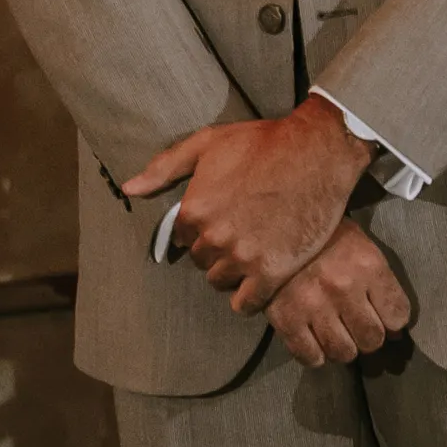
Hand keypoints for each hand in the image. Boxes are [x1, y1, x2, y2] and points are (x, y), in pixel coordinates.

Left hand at [124, 96, 372, 311]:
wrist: (317, 151)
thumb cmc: (262, 142)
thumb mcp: (208, 143)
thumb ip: (165, 168)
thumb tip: (129, 189)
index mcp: (194, 210)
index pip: (182, 237)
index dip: (200, 227)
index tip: (221, 216)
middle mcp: (213, 238)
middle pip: (202, 260)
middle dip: (216, 248)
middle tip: (240, 230)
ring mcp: (242, 258)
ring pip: (221, 281)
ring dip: (232, 270)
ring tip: (252, 249)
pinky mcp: (271, 273)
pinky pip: (245, 304)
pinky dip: (249, 296)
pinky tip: (260, 278)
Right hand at [266, 220, 411, 368]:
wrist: (275, 223)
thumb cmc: (325, 234)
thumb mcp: (361, 247)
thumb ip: (381, 286)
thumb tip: (396, 331)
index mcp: (367, 265)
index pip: (397, 316)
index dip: (392, 320)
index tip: (382, 316)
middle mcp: (344, 287)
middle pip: (372, 339)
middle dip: (368, 336)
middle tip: (356, 325)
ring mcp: (313, 305)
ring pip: (344, 353)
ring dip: (343, 347)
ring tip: (336, 332)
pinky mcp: (286, 318)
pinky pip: (310, 357)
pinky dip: (315, 354)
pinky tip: (314, 338)